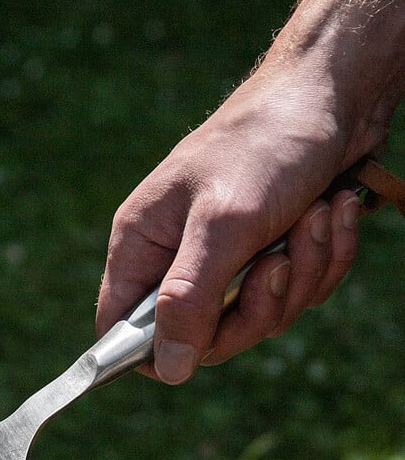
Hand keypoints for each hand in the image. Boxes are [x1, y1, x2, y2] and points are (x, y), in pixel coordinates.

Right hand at [96, 0, 404, 383]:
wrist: (338, 91)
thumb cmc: (265, 143)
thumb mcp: (223, 224)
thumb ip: (189, 299)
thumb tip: (169, 368)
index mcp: (142, 248)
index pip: (121, 331)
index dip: (156, 352)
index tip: (205, 342)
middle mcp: (177, 261)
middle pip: (203, 337)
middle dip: (257, 306)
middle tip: (277, 260)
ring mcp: (226, 262)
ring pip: (258, 317)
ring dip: (301, 274)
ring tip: (313, 216)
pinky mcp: (270, 256)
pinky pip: (295, 293)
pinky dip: (323, 259)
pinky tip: (330, 213)